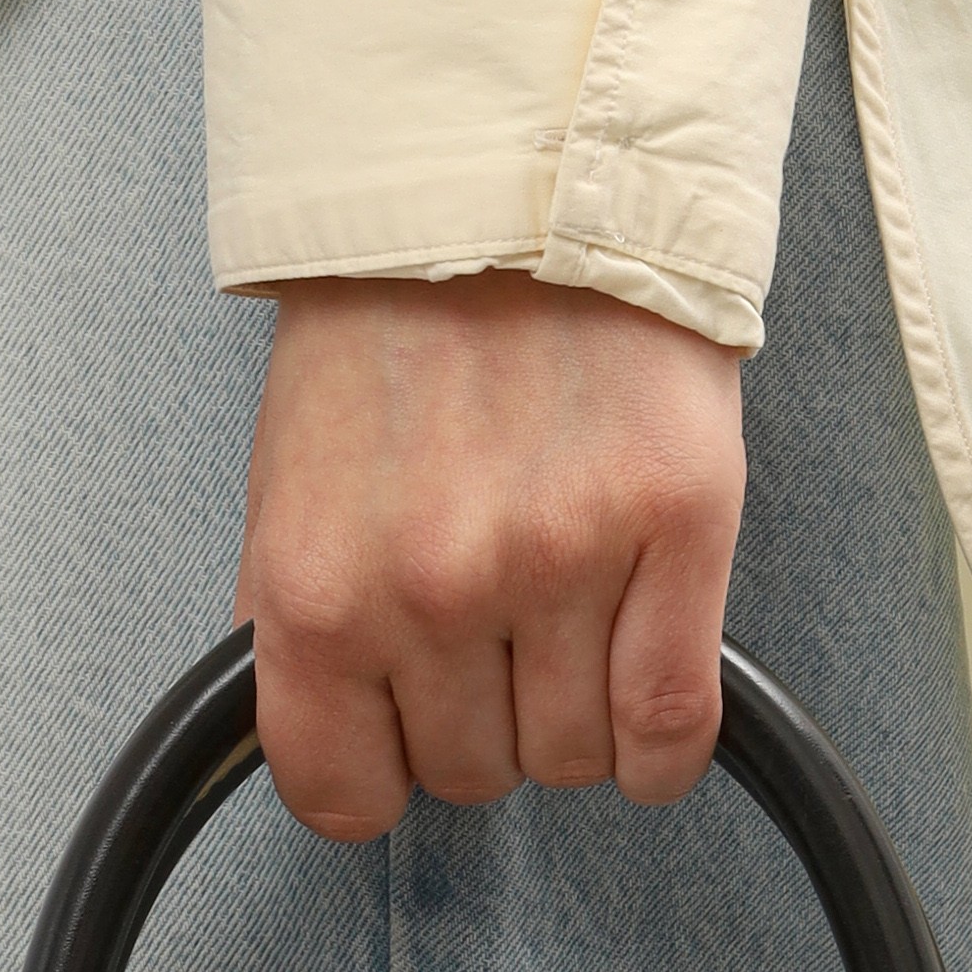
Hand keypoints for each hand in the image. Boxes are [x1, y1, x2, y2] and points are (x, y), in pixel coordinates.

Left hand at [238, 277, 744, 840]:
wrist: (514, 181)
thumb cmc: (396, 324)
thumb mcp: (294, 478)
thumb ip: (311, 614)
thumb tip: (335, 734)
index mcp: (316, 587)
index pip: (342, 790)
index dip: (379, 773)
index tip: (402, 737)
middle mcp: (434, 589)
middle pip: (470, 772)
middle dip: (482, 720)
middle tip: (495, 632)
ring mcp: (561, 562)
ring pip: (572, 757)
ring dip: (573, 717)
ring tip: (568, 624)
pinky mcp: (676, 526)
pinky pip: (669, 725)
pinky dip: (658, 750)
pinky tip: (647, 716)